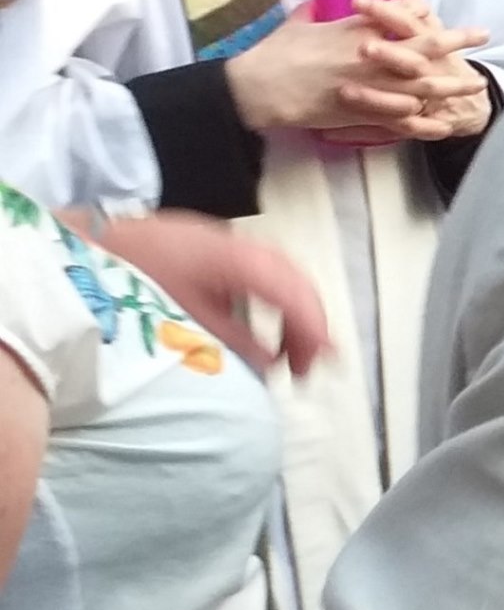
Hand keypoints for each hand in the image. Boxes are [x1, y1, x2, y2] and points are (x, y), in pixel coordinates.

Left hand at [74, 210, 328, 375]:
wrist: (76, 247)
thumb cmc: (127, 285)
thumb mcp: (180, 320)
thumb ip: (230, 341)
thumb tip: (268, 363)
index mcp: (233, 258)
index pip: (290, 290)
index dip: (312, 326)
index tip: (322, 361)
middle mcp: (236, 244)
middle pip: (293, 279)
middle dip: (308, 324)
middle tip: (306, 366)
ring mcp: (222, 242)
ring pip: (278, 275)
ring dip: (290, 314)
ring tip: (287, 353)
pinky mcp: (207, 248)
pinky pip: (256, 274)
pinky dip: (269, 303)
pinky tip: (256, 331)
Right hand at [226, 0, 492, 142]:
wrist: (262, 87)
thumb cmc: (277, 52)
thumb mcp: (299, 22)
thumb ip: (316, 13)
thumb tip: (320, 4)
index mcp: (359, 28)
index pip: (402, 14)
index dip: (421, 12)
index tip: (432, 12)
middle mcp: (374, 55)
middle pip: (425, 46)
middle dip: (456, 41)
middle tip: (481, 36)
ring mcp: (373, 85)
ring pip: (424, 85)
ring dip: (453, 84)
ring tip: (475, 83)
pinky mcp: (365, 113)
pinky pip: (404, 121)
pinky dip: (425, 123)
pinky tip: (445, 125)